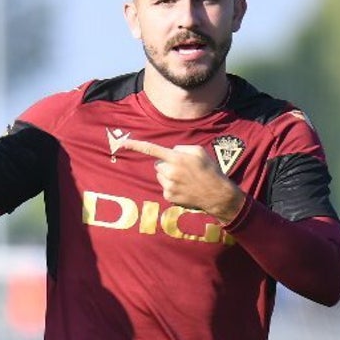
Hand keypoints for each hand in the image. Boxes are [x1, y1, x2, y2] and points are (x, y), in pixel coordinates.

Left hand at [120, 139, 243, 222]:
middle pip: (157, 165)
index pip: (152, 149)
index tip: (122, 143)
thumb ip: (181, 148)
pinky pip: (164, 187)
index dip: (136, 145)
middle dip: (166, 165)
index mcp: (177, 158)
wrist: (217, 194)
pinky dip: (171, 186)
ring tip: (185, 179)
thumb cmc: (209, 170)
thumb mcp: (199, 152)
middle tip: (183, 170)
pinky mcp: (168, 196)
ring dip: (168, 176)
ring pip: (160, 176)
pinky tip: (184, 188)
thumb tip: (169, 152)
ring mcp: (168, 185)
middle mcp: (170, 172)